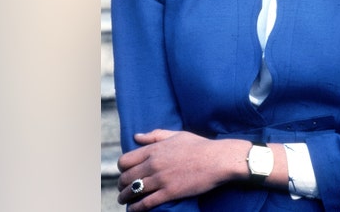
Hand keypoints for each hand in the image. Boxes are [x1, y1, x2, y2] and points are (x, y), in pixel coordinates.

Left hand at [117, 130, 248, 209]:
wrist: (218, 159)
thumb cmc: (200, 146)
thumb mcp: (176, 135)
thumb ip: (155, 135)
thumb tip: (137, 136)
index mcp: (154, 149)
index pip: (125, 160)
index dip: (121, 168)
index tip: (124, 172)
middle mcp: (153, 164)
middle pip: (126, 177)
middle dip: (121, 184)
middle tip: (122, 188)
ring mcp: (161, 179)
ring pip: (133, 191)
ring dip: (124, 197)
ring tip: (124, 200)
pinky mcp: (169, 193)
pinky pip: (146, 203)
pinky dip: (136, 208)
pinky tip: (133, 210)